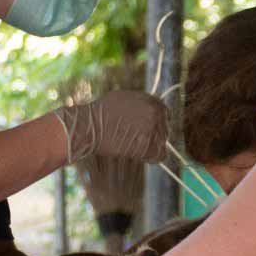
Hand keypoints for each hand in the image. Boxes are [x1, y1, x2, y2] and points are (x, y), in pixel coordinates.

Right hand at [53, 91, 168, 163]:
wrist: (91, 126)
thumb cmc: (102, 112)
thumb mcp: (126, 98)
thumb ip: (142, 103)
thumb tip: (149, 109)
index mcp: (154, 101)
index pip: (165, 115)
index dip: (156, 124)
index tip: (146, 130)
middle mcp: (157, 114)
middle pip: (164, 129)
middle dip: (153, 135)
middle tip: (136, 139)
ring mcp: (154, 131)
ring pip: (162, 143)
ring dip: (150, 146)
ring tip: (132, 145)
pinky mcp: (149, 147)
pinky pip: (159, 156)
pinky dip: (151, 157)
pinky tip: (139, 155)